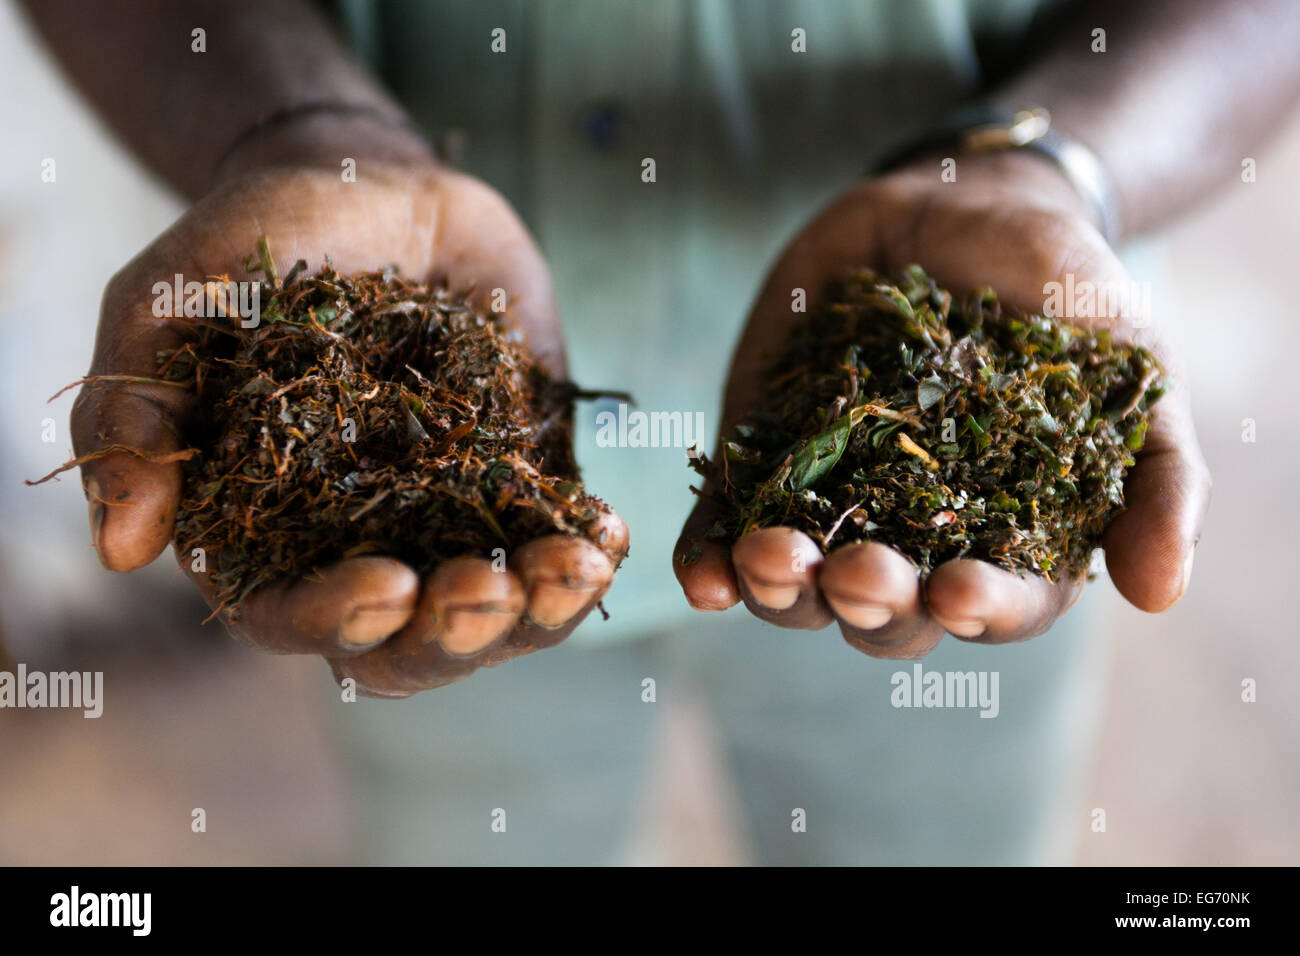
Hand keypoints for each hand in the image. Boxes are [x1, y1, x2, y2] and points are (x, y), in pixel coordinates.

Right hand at [75, 152, 625, 696]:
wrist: (371, 187)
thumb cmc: (254, 245)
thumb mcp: (170, 307)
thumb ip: (138, 415)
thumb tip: (125, 549)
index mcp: (269, 532)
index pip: (295, 617)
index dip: (339, 621)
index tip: (391, 584)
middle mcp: (365, 544)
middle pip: (413, 644)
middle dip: (458, 632)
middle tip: (490, 585)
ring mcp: (452, 516)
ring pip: (501, 609)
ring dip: (543, 607)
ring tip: (576, 565)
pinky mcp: (524, 476)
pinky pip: (558, 537)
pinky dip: (588, 550)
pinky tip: (610, 533)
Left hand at [674, 151, 1209, 657]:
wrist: (959, 205)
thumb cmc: (1059, 288)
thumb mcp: (1131, 363)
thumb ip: (1156, 474)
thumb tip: (1160, 596)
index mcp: (1005, 536)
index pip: (998, 604)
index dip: (981, 609)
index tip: (960, 589)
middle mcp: (913, 538)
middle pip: (885, 612)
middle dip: (869, 601)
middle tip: (856, 572)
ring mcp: (831, 501)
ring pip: (799, 585)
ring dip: (780, 588)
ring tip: (768, 557)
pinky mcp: (764, 457)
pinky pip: (726, 527)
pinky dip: (709, 557)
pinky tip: (700, 577)